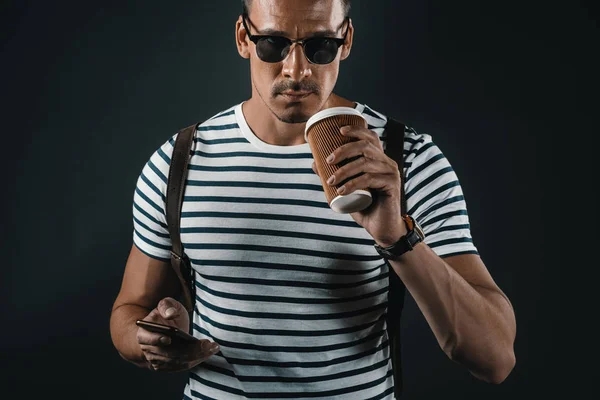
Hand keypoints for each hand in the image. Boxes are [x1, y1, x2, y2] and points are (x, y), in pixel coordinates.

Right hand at [136, 297, 219, 371]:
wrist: (164, 328)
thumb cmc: (166, 315)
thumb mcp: (167, 304)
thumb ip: (167, 305)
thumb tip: (170, 314)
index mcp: (144, 333)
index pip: (148, 339)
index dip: (157, 339)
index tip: (169, 338)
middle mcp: (148, 350)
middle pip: (169, 353)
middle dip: (190, 350)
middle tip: (208, 344)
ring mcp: (157, 361)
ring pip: (178, 362)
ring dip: (197, 356)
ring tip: (213, 347)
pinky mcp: (167, 367)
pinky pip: (182, 366)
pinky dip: (196, 360)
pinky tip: (208, 352)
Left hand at [312, 125, 406, 246]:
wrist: (381, 228)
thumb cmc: (365, 207)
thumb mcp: (347, 189)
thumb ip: (334, 176)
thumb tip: (314, 163)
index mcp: (378, 159)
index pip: (370, 137)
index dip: (356, 130)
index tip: (339, 130)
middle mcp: (387, 162)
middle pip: (365, 146)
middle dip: (344, 149)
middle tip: (328, 160)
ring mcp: (391, 172)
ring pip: (365, 162)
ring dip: (344, 170)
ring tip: (331, 181)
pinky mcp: (392, 184)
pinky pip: (369, 179)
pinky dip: (353, 183)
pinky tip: (341, 190)